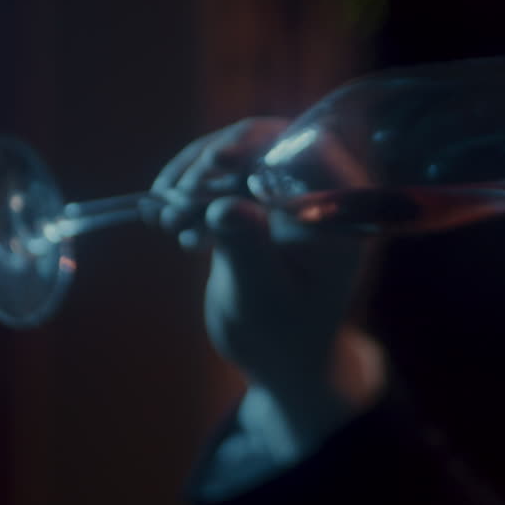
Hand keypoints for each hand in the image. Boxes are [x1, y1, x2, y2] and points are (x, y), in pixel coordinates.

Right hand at [152, 117, 376, 441]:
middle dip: (213, 163)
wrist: (278, 360)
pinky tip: (172, 227)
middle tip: (175, 196)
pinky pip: (222, 180)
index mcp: (338, 211)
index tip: (212, 165)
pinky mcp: (258, 204)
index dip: (258, 144)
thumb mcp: (261, 299)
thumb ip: (248, 249)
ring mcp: (286, 196)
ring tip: (166, 219)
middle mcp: (317, 193)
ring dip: (193, 180)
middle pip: (264, 144)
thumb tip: (225, 208)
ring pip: (236, 157)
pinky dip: (191, 195)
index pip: (306, 148)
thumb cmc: (281, 338)